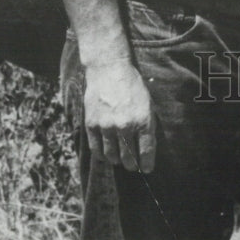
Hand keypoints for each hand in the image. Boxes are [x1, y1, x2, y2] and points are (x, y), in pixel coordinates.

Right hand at [83, 59, 155, 173]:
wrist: (109, 69)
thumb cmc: (132, 86)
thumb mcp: (147, 103)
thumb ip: (147, 125)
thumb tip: (146, 148)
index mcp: (143, 120)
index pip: (146, 152)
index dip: (147, 164)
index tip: (147, 169)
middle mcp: (125, 125)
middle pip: (128, 158)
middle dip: (132, 165)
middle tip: (132, 166)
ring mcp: (107, 126)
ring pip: (112, 156)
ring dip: (117, 161)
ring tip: (120, 159)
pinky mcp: (92, 124)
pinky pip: (96, 149)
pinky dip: (102, 155)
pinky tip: (107, 154)